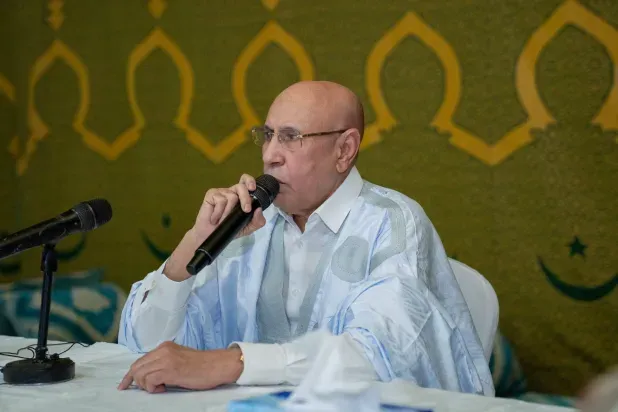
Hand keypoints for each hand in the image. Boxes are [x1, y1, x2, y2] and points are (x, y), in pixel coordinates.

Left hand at [117, 341, 243, 392]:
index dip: (130, 375)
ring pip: (140, 374)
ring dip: (146, 385)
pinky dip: (152, 388)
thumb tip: (149, 376)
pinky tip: (164, 388)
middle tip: (150, 389)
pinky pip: (149, 380)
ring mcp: (166, 359)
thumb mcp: (179, 359)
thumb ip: (164, 363)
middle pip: (137, 367)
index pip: (140, 360)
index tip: (124, 385)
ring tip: (161, 387)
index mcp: (164, 347)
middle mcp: (163, 350)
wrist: (217, 365)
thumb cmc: (202, 366)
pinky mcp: (170, 369)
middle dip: (136, 382)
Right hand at [192, 173, 266, 240]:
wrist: (211, 235)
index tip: (252, 188)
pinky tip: (215, 218)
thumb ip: (257, 221)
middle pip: (241, 187)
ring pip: (231, 196)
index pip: (245, 182)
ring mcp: (221, 192)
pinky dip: (219, 213)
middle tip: (246, 210)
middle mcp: (232, 192)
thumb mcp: (247, 228)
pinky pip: (220, 200)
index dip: (250, 181)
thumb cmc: (229, 229)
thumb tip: (259, 209)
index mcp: (241, 196)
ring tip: (223, 220)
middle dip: (245, 198)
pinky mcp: (211, 194)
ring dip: (228, 213)